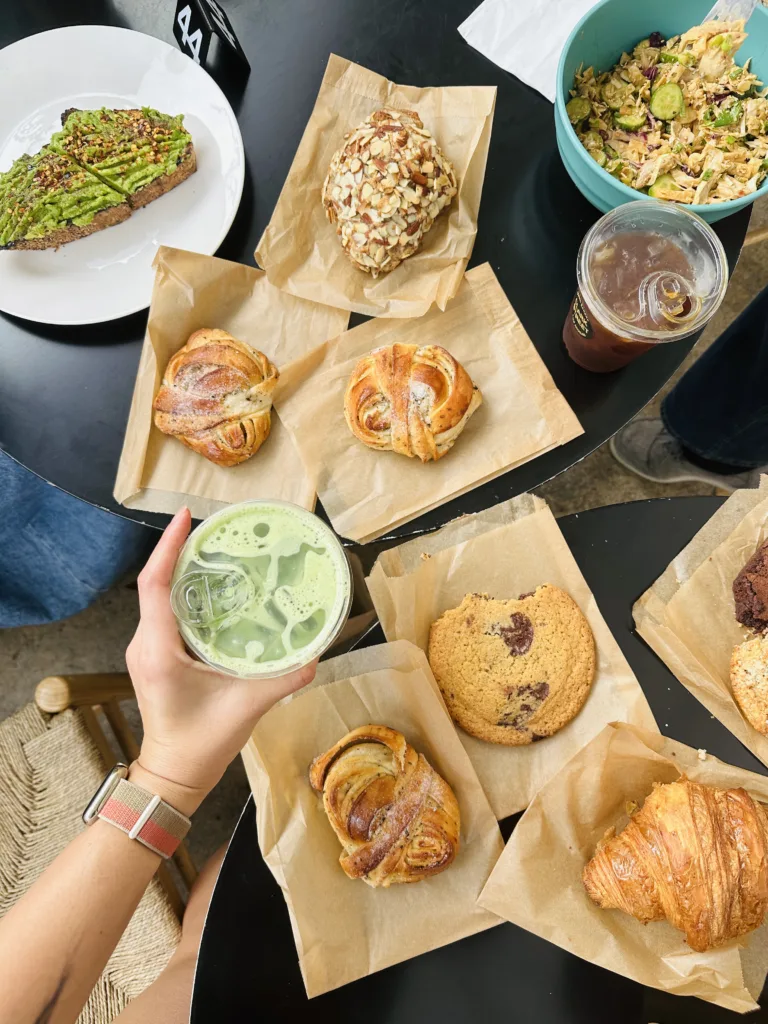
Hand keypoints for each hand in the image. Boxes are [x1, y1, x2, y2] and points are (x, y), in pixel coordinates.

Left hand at [126, 508, 316, 814]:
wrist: (174, 776)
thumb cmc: (201, 745)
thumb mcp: (246, 707)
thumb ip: (284, 679)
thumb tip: (317, 654)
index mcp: (158, 649)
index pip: (155, 584)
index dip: (169, 546)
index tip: (187, 517)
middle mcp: (145, 643)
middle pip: (157, 583)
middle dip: (181, 550)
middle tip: (214, 528)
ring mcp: (147, 650)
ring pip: (161, 597)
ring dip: (184, 571)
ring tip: (217, 550)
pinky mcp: (156, 656)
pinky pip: (167, 613)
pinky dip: (187, 594)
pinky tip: (215, 589)